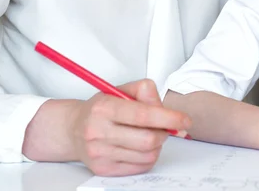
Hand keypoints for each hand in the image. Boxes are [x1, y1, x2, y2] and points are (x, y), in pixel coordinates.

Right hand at [69, 79, 190, 175]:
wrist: (73, 129)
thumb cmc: (102, 108)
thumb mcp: (121, 90)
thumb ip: (146, 92)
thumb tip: (167, 109)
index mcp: (104, 108)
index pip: (143, 115)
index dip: (169, 118)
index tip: (185, 120)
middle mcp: (98, 132)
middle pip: (148, 139)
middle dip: (164, 132)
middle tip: (163, 126)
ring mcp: (99, 153)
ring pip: (147, 154)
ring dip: (157, 145)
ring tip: (149, 134)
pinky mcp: (103, 169)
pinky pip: (140, 166)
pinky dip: (148, 156)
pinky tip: (140, 146)